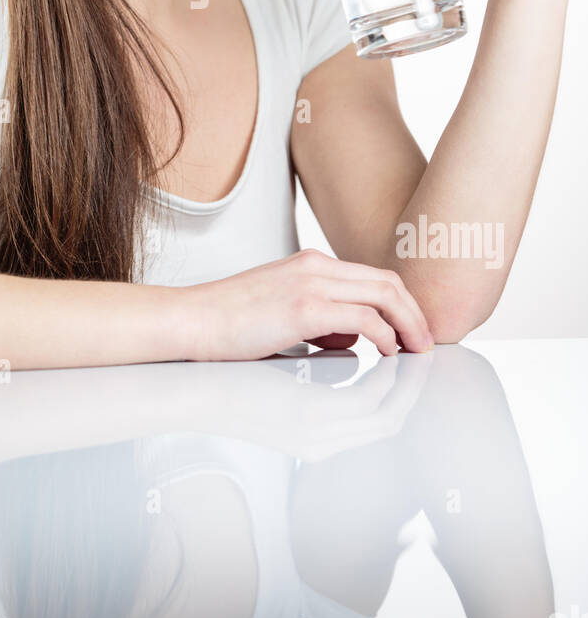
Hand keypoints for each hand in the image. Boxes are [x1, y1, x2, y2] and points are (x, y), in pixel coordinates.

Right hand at [183, 249, 434, 362]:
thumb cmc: (227, 324)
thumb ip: (319, 322)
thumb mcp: (281, 312)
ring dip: (407, 326)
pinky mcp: (304, 308)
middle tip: (425, 344)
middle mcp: (316, 266)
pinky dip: (384, 337)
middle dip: (415, 314)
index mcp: (311, 264)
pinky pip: (364, 319)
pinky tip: (385, 354)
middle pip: (388, 282)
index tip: (413, 333)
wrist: (191, 320)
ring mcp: (310, 284)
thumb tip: (351, 342)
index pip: (374, 277)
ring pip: (384, 296)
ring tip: (413, 353)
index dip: (402, 305)